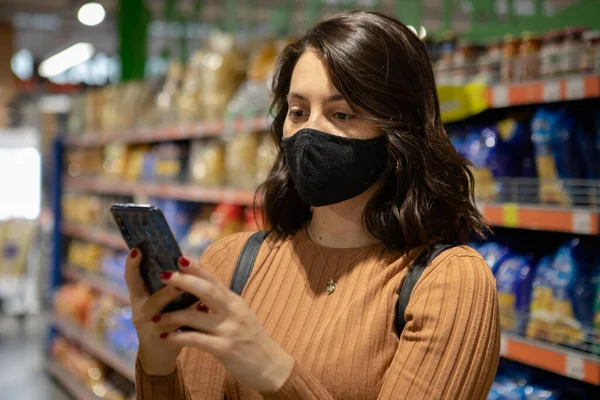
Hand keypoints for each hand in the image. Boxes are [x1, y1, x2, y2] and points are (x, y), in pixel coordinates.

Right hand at [124, 248, 185, 375]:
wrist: (160, 355)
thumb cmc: (165, 320)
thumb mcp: (161, 302)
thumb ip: (169, 284)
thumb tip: (185, 258)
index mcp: (140, 297)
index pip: (132, 278)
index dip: (132, 265)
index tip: (137, 249)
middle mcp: (140, 310)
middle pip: (146, 294)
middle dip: (160, 282)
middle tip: (173, 272)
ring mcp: (147, 325)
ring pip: (158, 308)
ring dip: (172, 296)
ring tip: (187, 286)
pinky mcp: (159, 338)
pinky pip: (174, 324)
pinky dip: (189, 314)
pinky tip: (202, 307)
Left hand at [152, 259, 294, 392]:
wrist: (271, 366)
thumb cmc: (253, 340)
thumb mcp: (241, 316)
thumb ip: (223, 304)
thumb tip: (202, 292)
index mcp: (235, 302)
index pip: (214, 280)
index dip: (197, 269)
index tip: (180, 258)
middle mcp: (233, 312)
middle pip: (206, 291)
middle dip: (183, 282)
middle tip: (163, 275)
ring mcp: (229, 330)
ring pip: (195, 316)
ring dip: (172, 316)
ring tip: (155, 316)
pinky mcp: (225, 349)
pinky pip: (196, 340)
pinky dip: (178, 337)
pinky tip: (165, 337)